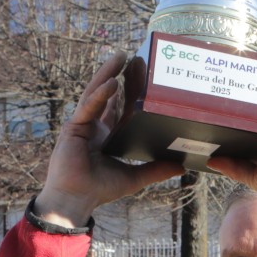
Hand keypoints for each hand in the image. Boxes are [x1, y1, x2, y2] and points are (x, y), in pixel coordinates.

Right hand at [32, 52, 184, 226]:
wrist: (76, 200)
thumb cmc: (100, 189)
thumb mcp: (135, 177)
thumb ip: (157, 170)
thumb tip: (183, 166)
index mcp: (106, 134)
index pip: (117, 105)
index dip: (126, 89)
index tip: (137, 73)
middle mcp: (93, 126)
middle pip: (106, 93)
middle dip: (116, 74)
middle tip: (130, 56)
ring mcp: (82, 124)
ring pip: (95, 93)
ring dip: (107, 74)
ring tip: (119, 56)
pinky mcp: (74, 128)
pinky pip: (88, 107)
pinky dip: (100, 95)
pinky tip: (111, 83)